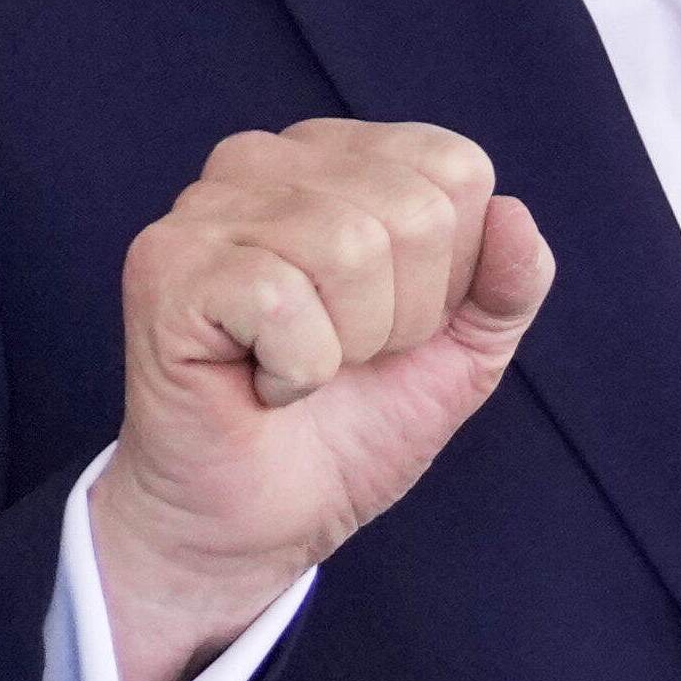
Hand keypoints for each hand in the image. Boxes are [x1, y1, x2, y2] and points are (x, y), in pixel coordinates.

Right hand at [99, 121, 555, 680]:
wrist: (262, 523)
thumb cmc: (349, 428)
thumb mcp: (462, 354)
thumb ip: (508, 285)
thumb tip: (515, 213)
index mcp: (339, 158)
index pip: (455, 168)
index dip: (451, 275)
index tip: (392, 325)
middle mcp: (264, 160)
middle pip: (411, 209)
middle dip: (403, 317)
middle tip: (343, 357)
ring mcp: (205, 207)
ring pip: (349, 248)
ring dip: (348, 345)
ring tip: (300, 368)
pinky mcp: (165, 264)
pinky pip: (283, 301)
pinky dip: (295, 370)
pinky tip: (259, 382)